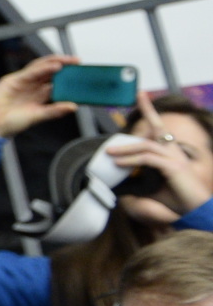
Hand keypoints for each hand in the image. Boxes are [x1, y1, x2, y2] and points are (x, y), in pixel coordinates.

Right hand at [0, 53, 75, 137]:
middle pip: (49, 73)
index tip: (81, 75)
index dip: (68, 78)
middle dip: (63, 66)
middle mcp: (31, 87)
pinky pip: (29, 72)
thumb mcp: (38, 117)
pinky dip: (42, 68)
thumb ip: (55, 111)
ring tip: (68, 60)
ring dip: (54, 63)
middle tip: (77, 63)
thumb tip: (73, 106)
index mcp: (38, 97)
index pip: (56, 84)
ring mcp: (22, 82)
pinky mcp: (13, 80)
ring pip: (40, 68)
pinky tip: (54, 66)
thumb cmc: (11, 123)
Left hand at [107, 96, 212, 218]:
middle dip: (148, 109)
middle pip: (159, 127)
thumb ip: (139, 183)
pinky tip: (118, 164)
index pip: (160, 129)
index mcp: (172, 153)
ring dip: (126, 148)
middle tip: (138, 94)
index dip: (151, 111)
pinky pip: (147, 159)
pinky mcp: (173, 167)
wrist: (197, 211)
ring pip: (146, 146)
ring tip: (108, 153)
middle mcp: (175, 152)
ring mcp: (175, 158)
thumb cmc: (178, 200)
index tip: (142, 94)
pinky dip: (131, 160)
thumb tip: (120, 186)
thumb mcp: (153, 189)